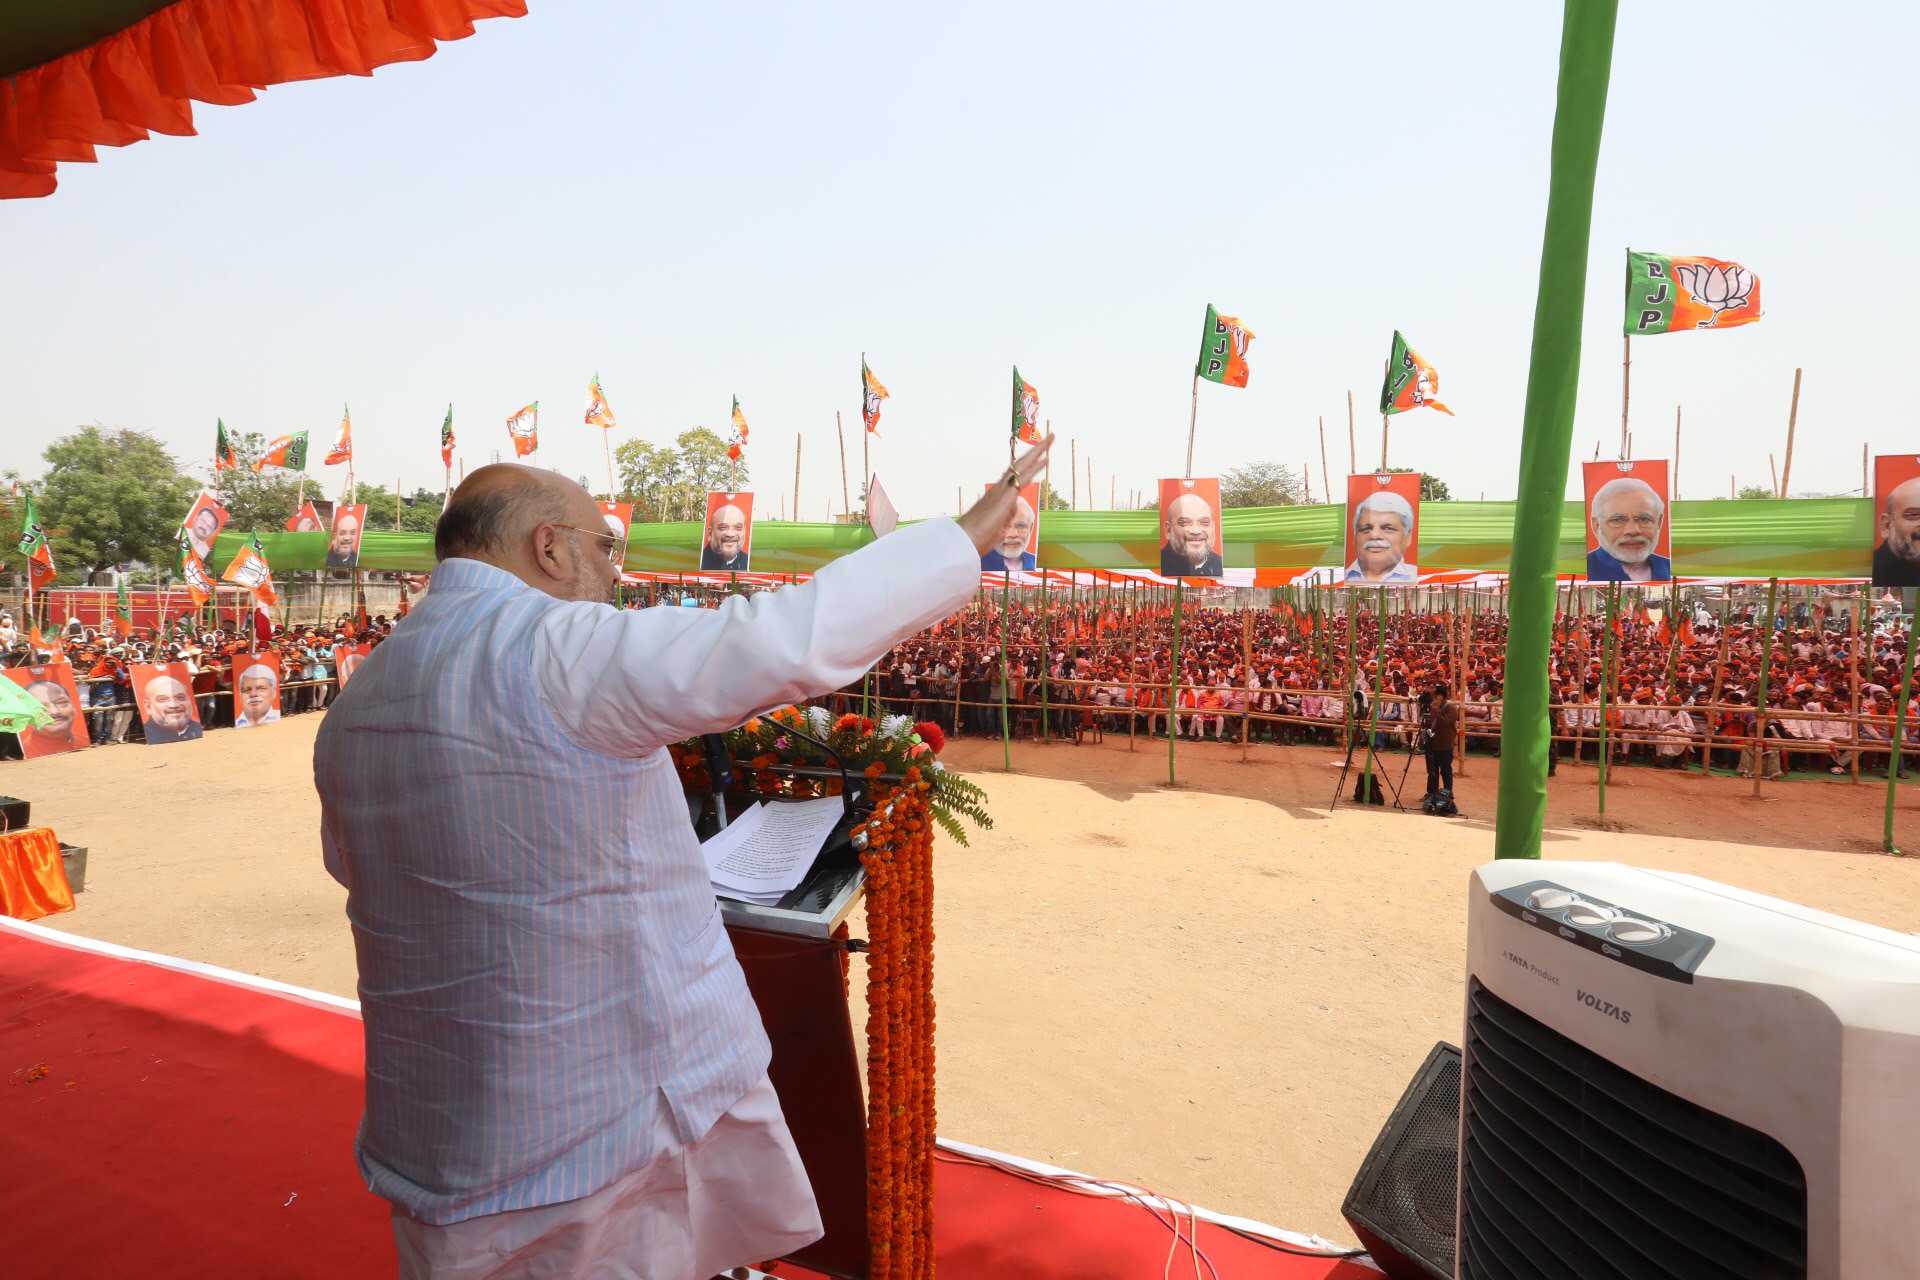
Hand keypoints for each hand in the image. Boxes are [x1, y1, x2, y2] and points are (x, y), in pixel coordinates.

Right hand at [957, 433, 1055, 555]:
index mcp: (998, 495)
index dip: (1030, 465)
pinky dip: (1035, 466)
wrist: (965, 539)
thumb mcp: (996, 525)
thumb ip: (1005, 515)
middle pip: (1021, 464)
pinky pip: (1023, 477)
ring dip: (1038, 452)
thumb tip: (1012, 509)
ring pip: (1023, 465)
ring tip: (1050, 439)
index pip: (1017, 475)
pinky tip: (1045, 459)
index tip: (1041, 456)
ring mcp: (1002, 490)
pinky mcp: (1006, 496)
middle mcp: (1000, 487)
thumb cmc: (977, 537)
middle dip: (1036, 451)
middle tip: (1050, 438)